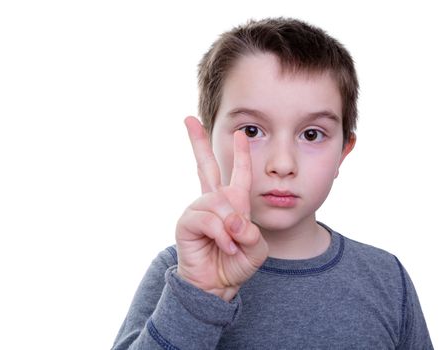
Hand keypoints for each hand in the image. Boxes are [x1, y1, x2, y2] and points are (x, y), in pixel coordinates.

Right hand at [175, 116, 268, 300]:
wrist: (218, 285)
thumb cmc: (236, 264)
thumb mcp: (256, 247)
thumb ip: (251, 231)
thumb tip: (232, 220)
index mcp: (233, 203)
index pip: (238, 174)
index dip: (241, 154)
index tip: (240, 134)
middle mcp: (213, 201)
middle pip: (205, 165)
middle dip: (197, 141)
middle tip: (188, 119)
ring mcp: (198, 210)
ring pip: (218, 201)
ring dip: (231, 225)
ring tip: (233, 244)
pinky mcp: (186, 222)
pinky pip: (208, 218)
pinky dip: (221, 234)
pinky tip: (224, 246)